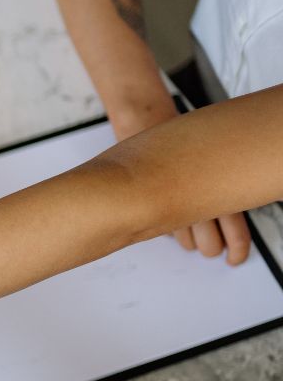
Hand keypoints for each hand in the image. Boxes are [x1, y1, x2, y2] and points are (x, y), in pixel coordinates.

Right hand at [113, 105, 251, 265]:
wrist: (143, 124)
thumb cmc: (176, 135)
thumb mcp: (211, 159)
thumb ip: (221, 185)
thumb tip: (231, 205)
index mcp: (218, 195)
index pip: (236, 236)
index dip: (237, 251)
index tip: (236, 257)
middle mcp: (195, 207)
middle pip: (209, 246)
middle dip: (210, 247)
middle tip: (212, 243)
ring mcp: (170, 212)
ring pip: (186, 244)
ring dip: (189, 240)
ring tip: (191, 231)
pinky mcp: (149, 212)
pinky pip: (165, 232)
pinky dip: (170, 228)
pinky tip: (170, 217)